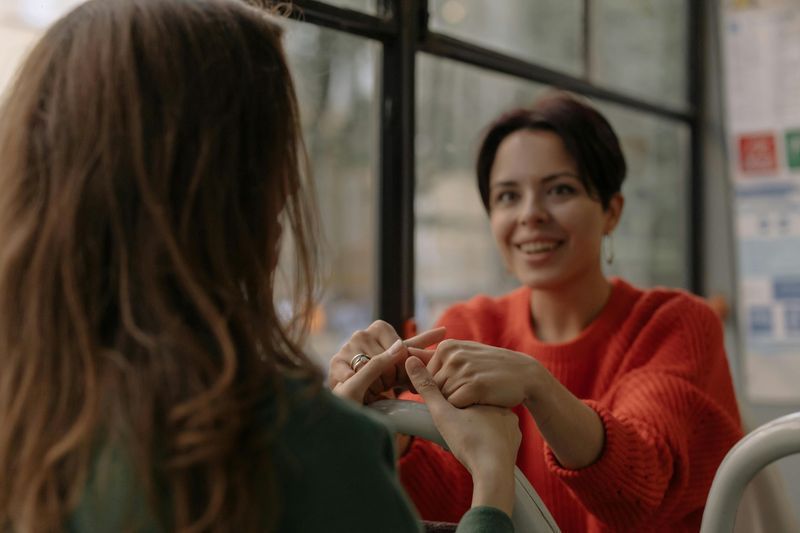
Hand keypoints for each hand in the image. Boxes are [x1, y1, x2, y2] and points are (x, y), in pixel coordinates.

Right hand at [328, 321, 444, 401]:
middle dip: (389, 375)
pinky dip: (355, 383)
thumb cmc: (379, 376)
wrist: (350, 395)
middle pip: (386, 358)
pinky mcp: (334, 362)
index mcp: (379, 328)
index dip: (401, 365)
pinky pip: (350, 374)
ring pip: (370, 367)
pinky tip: (356, 386)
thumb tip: (446, 331)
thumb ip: (419, 346)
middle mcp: (361, 334)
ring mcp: (346, 347)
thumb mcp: (401, 361)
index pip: (400, 347)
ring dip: (374, 382)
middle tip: (384, 383)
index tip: (396, 374)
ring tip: (371, 387)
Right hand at [406, 356, 519, 515]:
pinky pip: (497, 437)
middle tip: (454, 434)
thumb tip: (410, 360)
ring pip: (486, 423)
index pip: (461, 390)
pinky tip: (479, 452)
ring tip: (464, 444)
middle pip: (473, 407)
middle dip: (461, 419)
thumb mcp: (442, 413)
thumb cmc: (468, 442)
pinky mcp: (513, 439)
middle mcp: (499, 403)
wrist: (495, 473)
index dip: (448, 404)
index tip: (445, 419)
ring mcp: (509, 422)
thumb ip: (427, 388)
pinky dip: (486, 442)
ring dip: (473, 431)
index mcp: (483, 393)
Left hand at [424, 339, 542, 407]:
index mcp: (446, 347)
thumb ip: (434, 359)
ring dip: (458, 404)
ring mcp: (462, 369)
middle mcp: (452, 355)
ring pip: (443, 399)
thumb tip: (406, 355)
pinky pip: (455, 405)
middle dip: (449, 397)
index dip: (441, 389)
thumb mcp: (463, 356)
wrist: (525, 374)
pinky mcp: (473, 385)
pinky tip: (481, 401)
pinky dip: (466, 409)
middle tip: (471, 393)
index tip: (461, 386)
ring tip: (477, 396)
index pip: (426, 378)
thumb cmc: (490, 368)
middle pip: (434, 389)